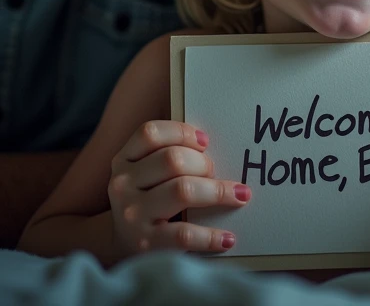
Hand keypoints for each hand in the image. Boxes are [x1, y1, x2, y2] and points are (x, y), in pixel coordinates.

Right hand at [108, 121, 250, 256]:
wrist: (120, 248)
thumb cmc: (146, 200)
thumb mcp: (144, 173)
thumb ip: (166, 154)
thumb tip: (211, 145)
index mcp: (124, 160)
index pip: (150, 133)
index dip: (182, 132)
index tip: (205, 141)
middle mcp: (123, 185)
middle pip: (172, 160)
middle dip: (203, 163)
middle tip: (215, 172)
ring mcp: (132, 215)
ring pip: (182, 190)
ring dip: (217, 191)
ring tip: (238, 196)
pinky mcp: (146, 244)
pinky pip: (185, 234)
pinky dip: (211, 235)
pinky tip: (228, 238)